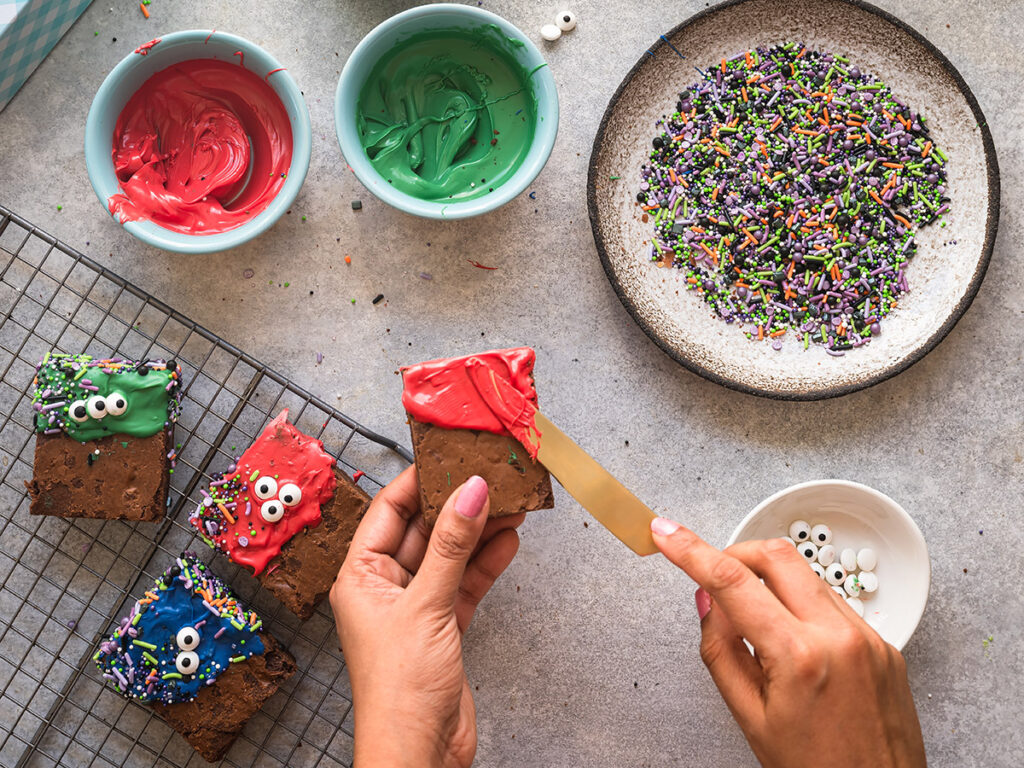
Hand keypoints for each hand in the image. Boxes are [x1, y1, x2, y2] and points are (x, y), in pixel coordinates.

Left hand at [331, 466, 523, 767]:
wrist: (421, 754)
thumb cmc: (400, 692)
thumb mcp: (426, 606)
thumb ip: (452, 547)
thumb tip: (470, 492)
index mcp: (360, 576)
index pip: (389, 511)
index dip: (419, 481)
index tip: (452, 456)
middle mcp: (385, 586)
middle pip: (424, 530)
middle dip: (458, 504)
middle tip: (491, 476)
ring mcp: (416, 606)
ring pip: (450, 555)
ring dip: (479, 531)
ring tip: (511, 502)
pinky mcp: (444, 626)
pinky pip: (466, 582)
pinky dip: (487, 563)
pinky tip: (509, 542)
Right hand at [650, 518, 926, 767]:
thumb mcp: (750, 717)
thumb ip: (721, 650)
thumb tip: (708, 600)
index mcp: (800, 657)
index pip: (733, 582)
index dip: (692, 551)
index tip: (667, 534)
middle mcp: (840, 636)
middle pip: (775, 555)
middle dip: (735, 553)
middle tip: (713, 574)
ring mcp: (870, 637)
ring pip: (806, 576)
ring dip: (771, 583)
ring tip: (757, 627)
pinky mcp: (886, 643)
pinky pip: (833, 603)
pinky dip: (802, 607)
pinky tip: (792, 643)